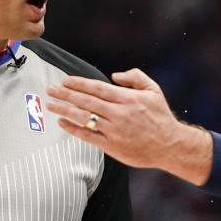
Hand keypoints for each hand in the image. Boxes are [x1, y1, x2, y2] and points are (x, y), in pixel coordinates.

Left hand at [46, 69, 212, 183]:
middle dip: (66, 94)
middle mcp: (118, 113)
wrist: (170, 145)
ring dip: (65, 110)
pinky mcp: (111, 146)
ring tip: (50, 104)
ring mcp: (114, 130)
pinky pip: (88, 136)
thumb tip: (114, 75)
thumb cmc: (161, 117)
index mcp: (127, 98)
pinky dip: (73, 129)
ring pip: (84, 118)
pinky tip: (62, 123)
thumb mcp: (153, 90)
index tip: (65, 80)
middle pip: (86, 101)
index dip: (79, 83)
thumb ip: (135, 77)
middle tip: (50, 89)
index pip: (97, 88)